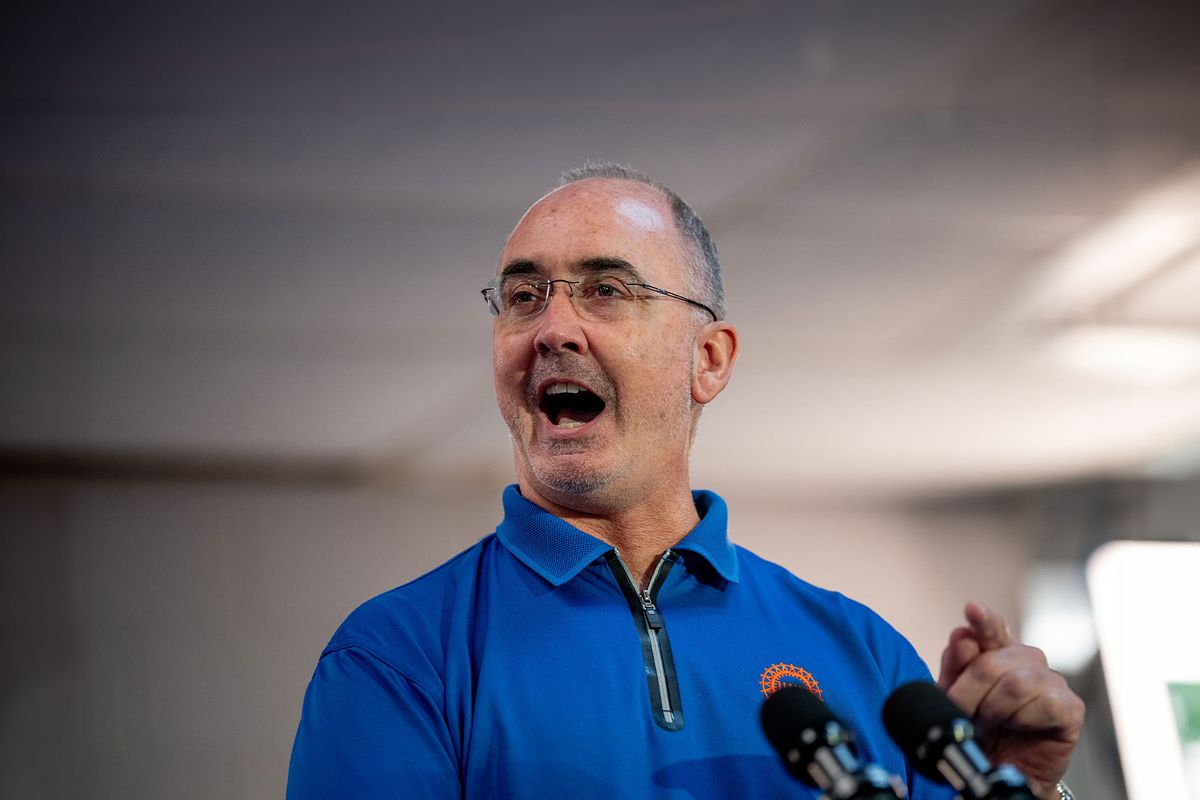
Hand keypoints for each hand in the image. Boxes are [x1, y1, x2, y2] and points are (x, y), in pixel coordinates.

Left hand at [937, 601, 1084, 798]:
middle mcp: (1027, 662)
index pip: (992, 628)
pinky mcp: (1071, 709)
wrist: (999, 773)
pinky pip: (1045, 704)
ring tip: (990, 724)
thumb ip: (956, 666)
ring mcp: (1051, 683)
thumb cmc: (980, 733)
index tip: (972, 609)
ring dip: (994, 709)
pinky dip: (1024, 718)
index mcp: (998, 653)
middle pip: (993, 661)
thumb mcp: (956, 698)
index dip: (984, 620)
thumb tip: (963, 635)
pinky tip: (1019, 727)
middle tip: (962, 712)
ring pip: (1016, 683)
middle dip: (969, 691)